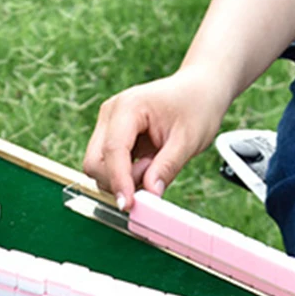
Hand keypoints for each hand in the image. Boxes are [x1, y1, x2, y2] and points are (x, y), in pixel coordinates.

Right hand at [83, 66, 230, 208]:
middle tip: (152, 173)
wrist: (200, 90)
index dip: (118, 181)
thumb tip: (150, 195)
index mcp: (128, 107)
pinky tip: (147, 163)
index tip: (129, 205)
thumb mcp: (189, 140)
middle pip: (95, 163)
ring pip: (98, 168)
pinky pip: (107, 167)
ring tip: (153, 163)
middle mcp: (110, 114)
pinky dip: (125, 175)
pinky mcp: (110, 138)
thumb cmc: (196, 107)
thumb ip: (167, 168)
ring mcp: (107, 126)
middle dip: (119, 180)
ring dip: (124, 178)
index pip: (112, 151)